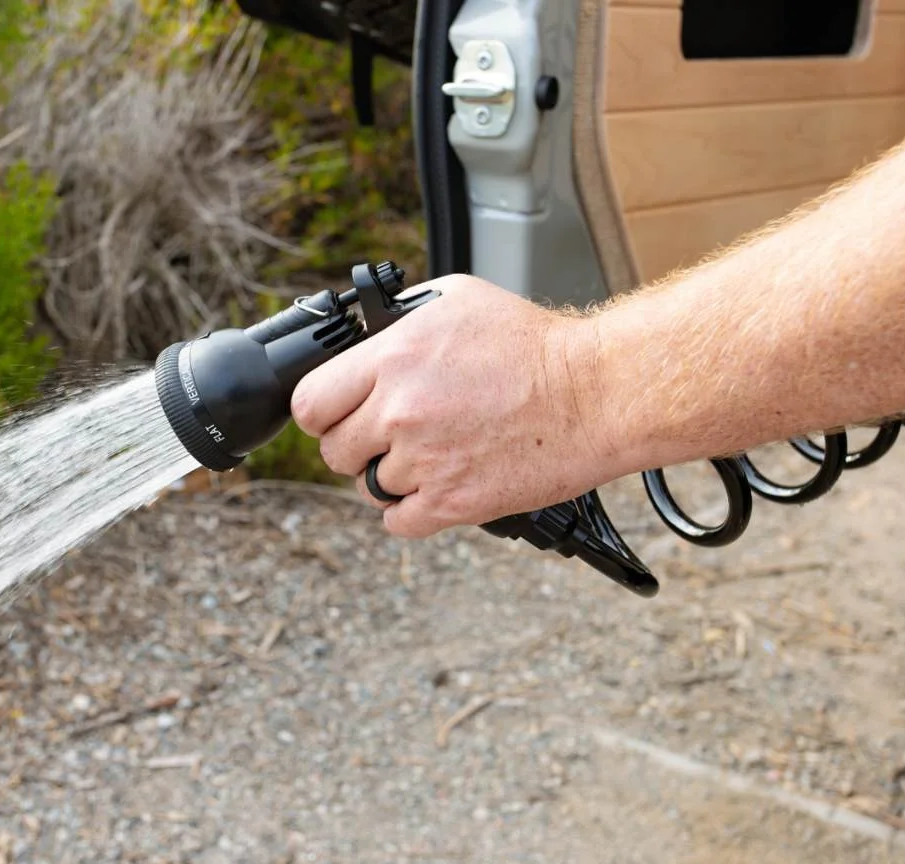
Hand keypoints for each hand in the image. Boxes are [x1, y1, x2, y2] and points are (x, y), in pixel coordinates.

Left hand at [290, 275, 620, 537]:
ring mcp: (424, 462)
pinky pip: (398, 522)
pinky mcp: (452, 502)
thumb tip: (363, 339)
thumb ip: (396, 323)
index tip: (337, 413)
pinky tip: (434, 486)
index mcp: (392, 359)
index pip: (310, 403)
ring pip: (367, 488)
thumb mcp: (455, 300)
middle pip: (334, 451)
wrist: (594, 393)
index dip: (322, 411)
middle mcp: (400, 413)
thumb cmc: (533, 345)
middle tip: (388, 434)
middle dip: (356, 444)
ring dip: (389, 477)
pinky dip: (410, 511)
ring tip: (429, 455)